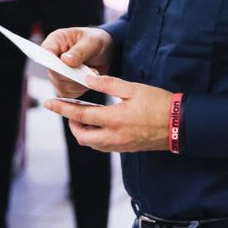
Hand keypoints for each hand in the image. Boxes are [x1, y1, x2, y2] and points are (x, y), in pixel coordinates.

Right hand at [41, 27, 113, 96]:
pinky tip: (88, 81)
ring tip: (91, 73)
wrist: (104, 52)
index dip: (53, 61)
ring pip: (61, 86)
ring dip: (78, 83)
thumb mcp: (92, 41)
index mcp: (55, 42)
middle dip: (72, 75)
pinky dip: (79, 90)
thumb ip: (80, 51)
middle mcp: (53, 58)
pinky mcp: (64, 85)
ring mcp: (57, 73)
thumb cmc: (95, 41)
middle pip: (53, 73)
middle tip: (87, 71)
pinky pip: (67, 94)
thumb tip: (65, 60)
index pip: (46, 53)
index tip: (67, 65)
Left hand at [43, 75, 172, 152]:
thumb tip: (89, 79)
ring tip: (84, 115)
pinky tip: (100, 124)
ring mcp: (120, 145)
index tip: (49, 103)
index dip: (62, 109)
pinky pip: (103, 146)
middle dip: (71, 123)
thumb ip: (110, 84)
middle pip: (81, 136)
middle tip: (70, 110)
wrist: (179, 125)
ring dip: (83, 131)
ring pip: (91, 143)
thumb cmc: (159, 104)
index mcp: (114, 119)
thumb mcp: (134, 88)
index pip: (80, 115)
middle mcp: (114, 136)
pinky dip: (95, 136)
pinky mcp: (126, 148)